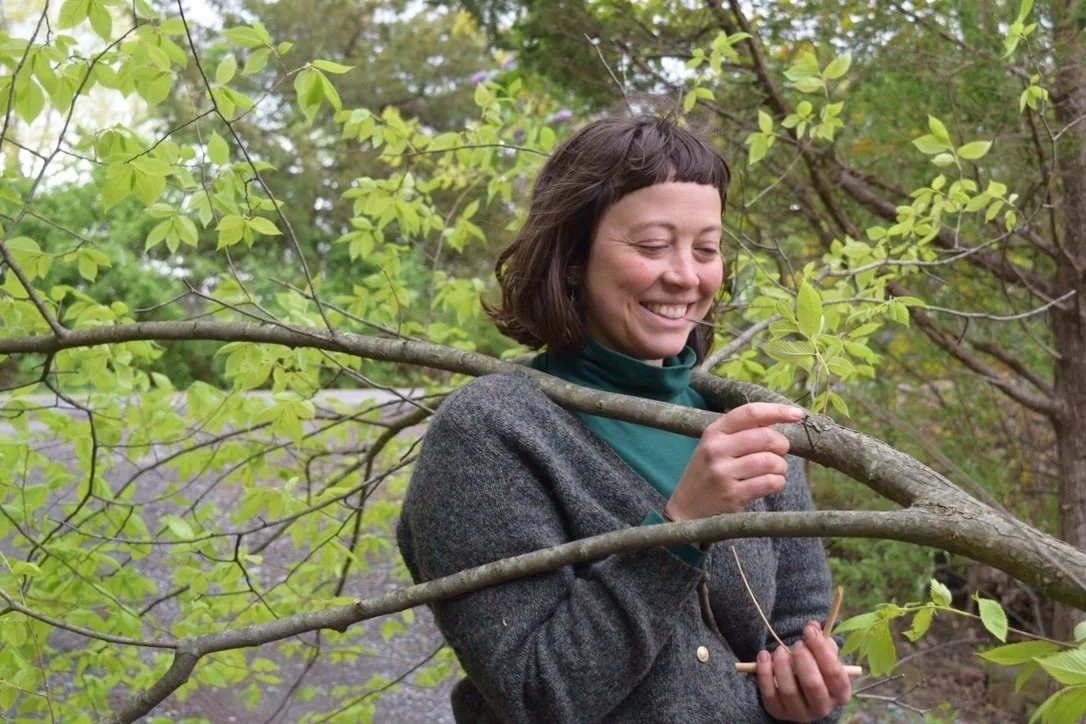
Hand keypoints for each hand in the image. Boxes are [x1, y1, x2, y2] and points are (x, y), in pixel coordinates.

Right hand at [663, 402, 803, 520]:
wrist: (686, 509)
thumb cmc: (708, 472)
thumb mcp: (715, 445)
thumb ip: (741, 431)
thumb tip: (779, 419)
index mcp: (714, 432)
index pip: (750, 413)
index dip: (777, 411)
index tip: (797, 414)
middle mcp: (716, 449)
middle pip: (766, 437)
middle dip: (782, 445)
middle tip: (780, 452)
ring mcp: (723, 473)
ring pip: (771, 461)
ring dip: (781, 466)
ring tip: (775, 470)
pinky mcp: (732, 495)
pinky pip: (770, 482)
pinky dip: (778, 482)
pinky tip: (771, 483)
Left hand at [756, 622, 852, 721]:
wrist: (799, 689)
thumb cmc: (815, 668)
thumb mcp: (824, 655)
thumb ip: (822, 640)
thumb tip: (813, 626)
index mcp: (840, 693)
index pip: (835, 674)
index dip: (822, 650)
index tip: (808, 631)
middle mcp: (822, 707)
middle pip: (813, 685)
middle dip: (802, 659)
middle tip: (796, 644)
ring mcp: (800, 713)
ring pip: (789, 690)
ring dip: (782, 665)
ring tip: (780, 650)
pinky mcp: (779, 712)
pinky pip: (769, 694)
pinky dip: (764, 672)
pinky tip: (764, 656)